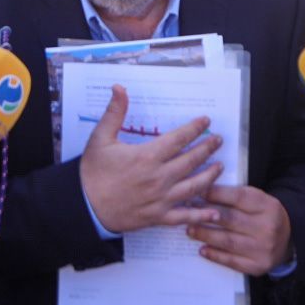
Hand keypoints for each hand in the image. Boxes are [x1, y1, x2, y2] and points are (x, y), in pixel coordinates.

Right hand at [78, 85, 223, 234]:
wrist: (84, 206)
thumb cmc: (92, 173)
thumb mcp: (100, 138)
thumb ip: (114, 112)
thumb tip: (119, 88)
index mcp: (147, 156)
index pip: (179, 139)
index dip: (195, 129)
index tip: (206, 121)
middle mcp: (159, 177)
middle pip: (191, 160)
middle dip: (207, 148)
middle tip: (218, 141)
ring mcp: (161, 199)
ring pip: (194, 186)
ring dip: (210, 175)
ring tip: (220, 166)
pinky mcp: (158, 217)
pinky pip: (184, 216)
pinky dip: (201, 214)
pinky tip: (214, 211)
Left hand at [186, 184, 291, 275]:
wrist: (288, 240)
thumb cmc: (265, 216)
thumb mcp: (258, 201)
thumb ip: (236, 196)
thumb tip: (203, 190)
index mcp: (268, 206)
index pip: (239, 197)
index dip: (216, 194)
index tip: (198, 191)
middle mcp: (267, 227)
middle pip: (231, 220)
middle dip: (206, 215)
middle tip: (188, 212)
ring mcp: (263, 249)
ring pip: (228, 241)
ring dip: (206, 235)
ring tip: (190, 230)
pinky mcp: (258, 266)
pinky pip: (232, 261)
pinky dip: (215, 255)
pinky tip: (202, 250)